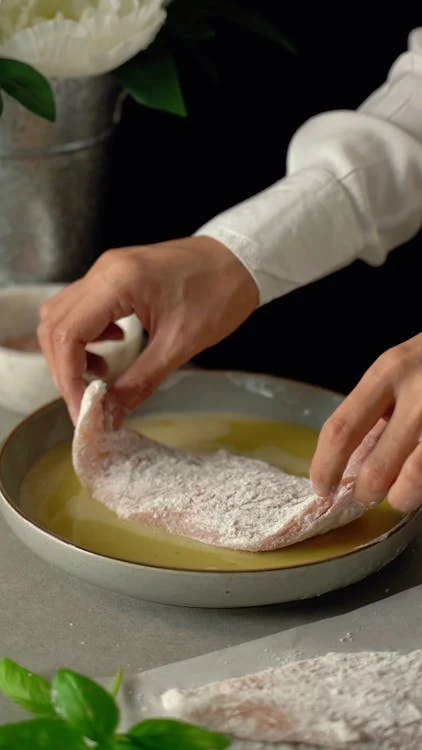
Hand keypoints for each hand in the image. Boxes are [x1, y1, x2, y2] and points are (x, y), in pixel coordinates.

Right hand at [38, 236, 258, 423]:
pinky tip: (114, 345)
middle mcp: (104, 271)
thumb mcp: (180, 344)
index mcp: (117, 282)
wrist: (242, 258)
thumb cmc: (220, 294)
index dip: (67, 378)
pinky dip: (87, 333)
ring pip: (63, 314)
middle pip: (54, 324)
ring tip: (102, 374)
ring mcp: (107, 269)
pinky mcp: (116, 274)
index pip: (66, 334)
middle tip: (88, 399)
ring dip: (72, 350)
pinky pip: (83, 306)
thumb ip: (140, 381)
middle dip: (64, 368)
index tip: (82, 409)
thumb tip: (110, 414)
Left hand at [310, 333, 421, 513]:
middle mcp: (418, 395)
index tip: (322, 486)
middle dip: (366, 493)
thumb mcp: (401, 368)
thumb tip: (349, 461)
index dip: (325, 466)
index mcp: (389, 372)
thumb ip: (377, 408)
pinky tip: (420, 479)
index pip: (342, 429)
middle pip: (376, 467)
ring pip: (412, 482)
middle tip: (366, 495)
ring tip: (399, 494)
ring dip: (401, 497)